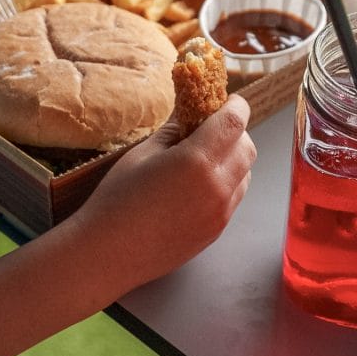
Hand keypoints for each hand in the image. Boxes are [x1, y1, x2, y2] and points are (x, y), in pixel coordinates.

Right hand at [74, 94, 256, 294]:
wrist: (109, 254)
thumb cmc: (118, 199)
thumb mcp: (142, 154)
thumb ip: (174, 130)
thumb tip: (189, 112)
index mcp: (197, 160)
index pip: (235, 123)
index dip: (236, 106)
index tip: (229, 101)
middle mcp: (217, 186)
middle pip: (247, 148)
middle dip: (236, 132)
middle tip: (212, 128)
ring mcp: (221, 213)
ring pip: (245, 174)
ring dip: (233, 159)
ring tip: (204, 159)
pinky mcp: (217, 231)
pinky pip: (234, 197)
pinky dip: (227, 183)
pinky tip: (198, 185)